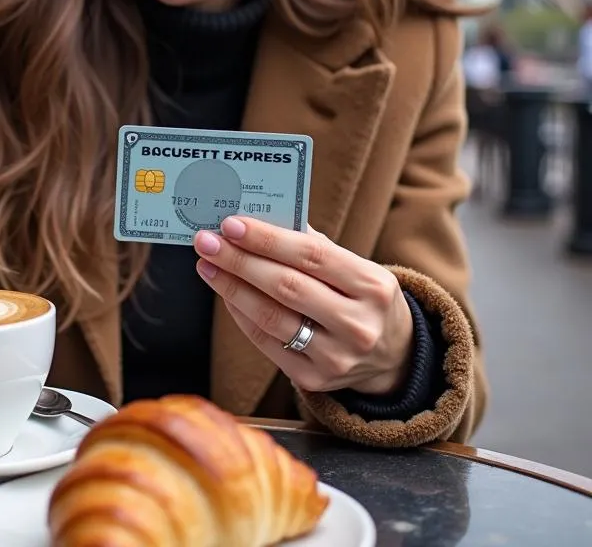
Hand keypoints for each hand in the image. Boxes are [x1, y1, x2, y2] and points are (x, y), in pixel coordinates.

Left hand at [193, 217, 413, 395]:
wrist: (393, 356)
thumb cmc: (362, 297)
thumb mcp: (356, 267)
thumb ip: (312, 245)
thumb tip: (257, 220)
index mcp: (373, 285)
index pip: (311, 256)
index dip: (267, 240)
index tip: (231, 224)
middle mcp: (359, 324)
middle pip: (287, 287)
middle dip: (240, 261)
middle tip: (207, 242)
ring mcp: (338, 357)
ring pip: (272, 318)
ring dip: (232, 288)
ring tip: (207, 265)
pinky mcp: (316, 380)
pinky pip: (268, 343)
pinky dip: (242, 315)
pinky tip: (226, 294)